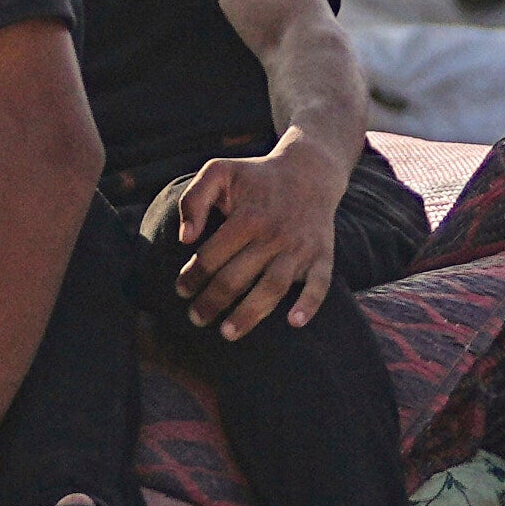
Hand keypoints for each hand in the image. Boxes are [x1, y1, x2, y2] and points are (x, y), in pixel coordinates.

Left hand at [153, 141, 352, 337]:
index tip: (181, 290)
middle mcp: (274, 235)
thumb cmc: (256, 177)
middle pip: (236, 278)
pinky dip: (309, 304)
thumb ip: (194, 199)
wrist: (309, 172)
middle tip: (196, 318)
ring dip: (249, 314)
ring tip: (227, 333)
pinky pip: (320, 284)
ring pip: (272, 288)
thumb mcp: (219, 171)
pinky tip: (294, 323)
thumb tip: (185, 238)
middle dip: (211, 303)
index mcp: (247, 217)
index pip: (212, 256)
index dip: (192, 276)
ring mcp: (299, 248)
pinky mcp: (323, 255)